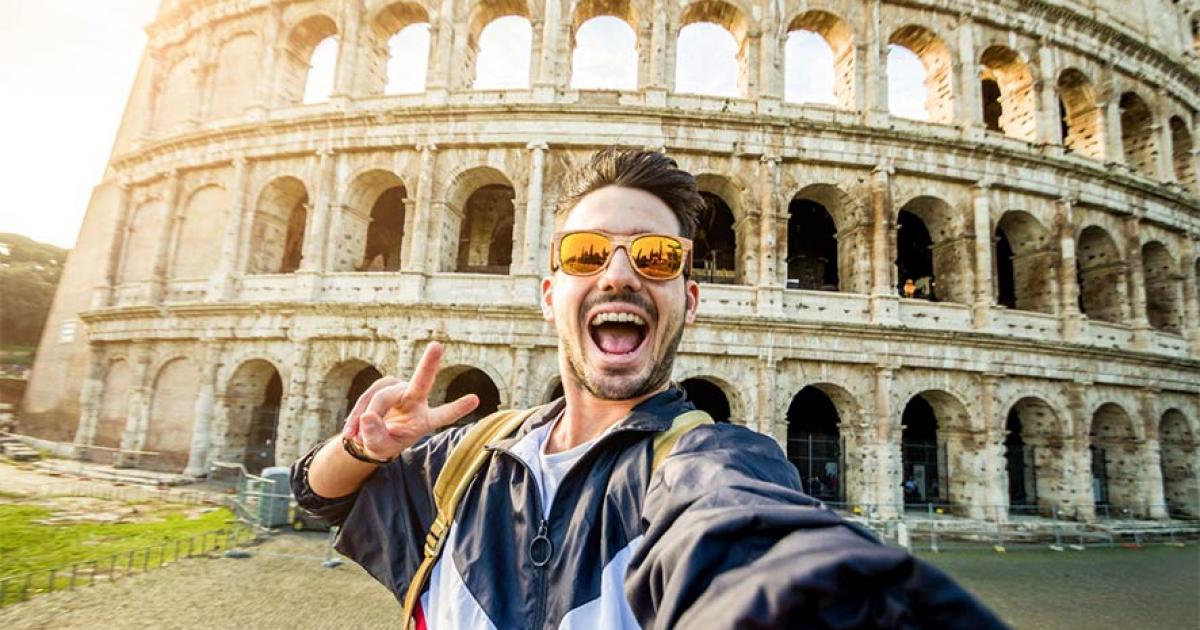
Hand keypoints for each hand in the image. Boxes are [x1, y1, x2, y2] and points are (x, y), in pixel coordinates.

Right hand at [340, 341, 479, 460]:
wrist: (369, 435)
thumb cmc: (383, 442)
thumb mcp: (380, 448)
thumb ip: (376, 437)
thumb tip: (369, 416)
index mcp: (425, 420)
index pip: (444, 414)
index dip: (457, 407)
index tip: (475, 399)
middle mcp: (416, 400)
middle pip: (421, 382)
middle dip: (429, 364)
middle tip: (436, 346)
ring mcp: (399, 390)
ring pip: (381, 398)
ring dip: (365, 416)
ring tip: (354, 437)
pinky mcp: (384, 385)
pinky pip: (367, 397)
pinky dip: (356, 414)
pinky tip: (350, 431)